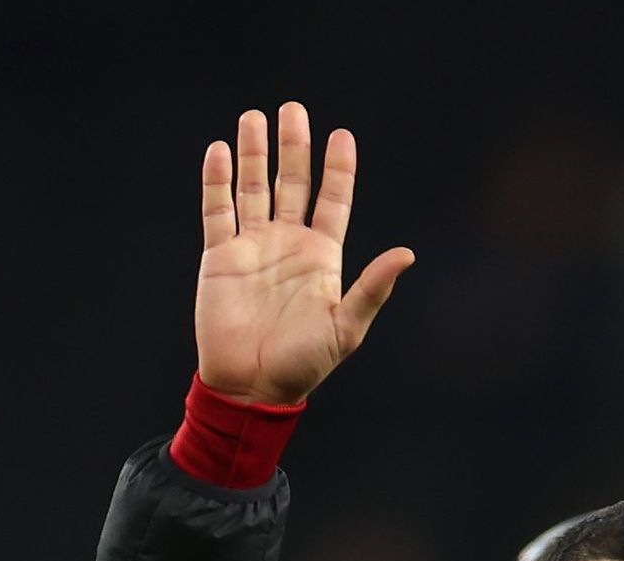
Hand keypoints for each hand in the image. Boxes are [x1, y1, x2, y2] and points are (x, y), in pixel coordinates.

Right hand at [194, 100, 413, 405]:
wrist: (251, 387)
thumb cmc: (303, 364)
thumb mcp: (346, 328)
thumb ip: (372, 288)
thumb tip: (407, 254)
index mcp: (321, 256)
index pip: (332, 200)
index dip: (337, 168)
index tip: (341, 136)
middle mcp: (287, 244)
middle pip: (292, 183)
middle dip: (293, 146)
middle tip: (292, 110)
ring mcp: (253, 247)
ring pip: (253, 187)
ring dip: (253, 153)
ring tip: (254, 117)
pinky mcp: (219, 257)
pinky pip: (217, 210)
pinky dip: (217, 181)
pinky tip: (219, 151)